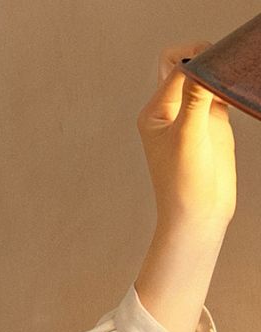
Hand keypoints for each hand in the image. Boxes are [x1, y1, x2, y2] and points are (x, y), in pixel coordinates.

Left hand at [136, 41, 236, 234]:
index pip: (176, 69)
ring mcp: (191, 114)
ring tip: (228, 85)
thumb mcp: (188, 137)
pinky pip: (218, 90)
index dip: (197, 62)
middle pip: (183, 65)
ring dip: (216, 72)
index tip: (215, 75)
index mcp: (154, 112)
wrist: (198, 214)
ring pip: (202, 76)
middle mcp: (169, 110)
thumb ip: (195, 99)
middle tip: (221, 73)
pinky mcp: (211, 121)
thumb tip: (200, 65)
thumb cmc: (185, 184)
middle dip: (203, 59)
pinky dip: (227, 85)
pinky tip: (235, 94)